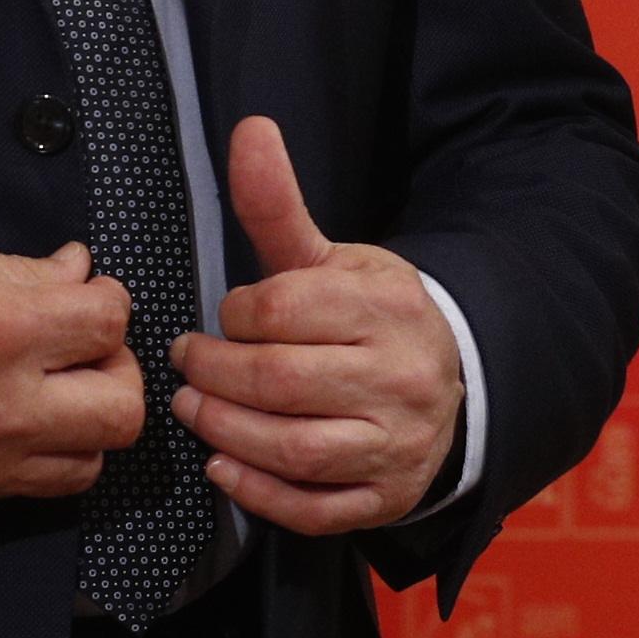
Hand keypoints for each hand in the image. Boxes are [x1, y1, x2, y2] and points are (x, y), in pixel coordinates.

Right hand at [0, 229, 143, 506]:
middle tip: (86, 350)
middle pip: (122, 408)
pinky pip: (37, 489)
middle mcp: (1, 404)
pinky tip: (21, 423)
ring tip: (56, 391)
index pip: (110, 323)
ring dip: (87, 423)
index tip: (87, 294)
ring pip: (90, 462)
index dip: (106, 300)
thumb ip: (22, 271)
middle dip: (116, 370)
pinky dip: (47, 457)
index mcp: (0, 328)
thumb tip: (77, 272)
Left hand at [168, 116, 461, 533]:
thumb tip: (249, 129)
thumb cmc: (371, 317)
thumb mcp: (334, 258)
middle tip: (189, 366)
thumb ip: (279, 206)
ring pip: (294, 448)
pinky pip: (314, 508)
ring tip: (194, 410)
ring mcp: (398, 443)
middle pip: (280, 381)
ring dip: (224, 432)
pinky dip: (258, 492)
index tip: (225, 317)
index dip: (234, 315)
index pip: (283, 310)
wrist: (450, 381)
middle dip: (214, 375)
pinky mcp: (386, 497)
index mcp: (388, 307)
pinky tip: (224, 466)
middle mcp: (402, 376)